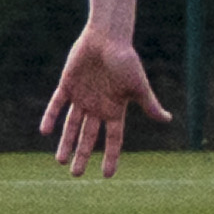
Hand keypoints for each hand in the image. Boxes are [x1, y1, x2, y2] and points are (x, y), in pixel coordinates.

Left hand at [47, 29, 169, 175]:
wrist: (108, 38)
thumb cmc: (126, 61)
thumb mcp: (138, 86)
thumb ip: (149, 104)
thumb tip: (168, 119)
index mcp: (116, 109)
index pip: (113, 138)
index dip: (110, 156)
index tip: (107, 175)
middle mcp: (98, 107)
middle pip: (88, 137)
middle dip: (82, 155)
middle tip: (75, 174)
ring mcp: (82, 97)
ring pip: (71, 125)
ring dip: (65, 143)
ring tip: (59, 161)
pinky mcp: (67, 86)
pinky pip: (57, 105)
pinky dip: (51, 117)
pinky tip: (45, 130)